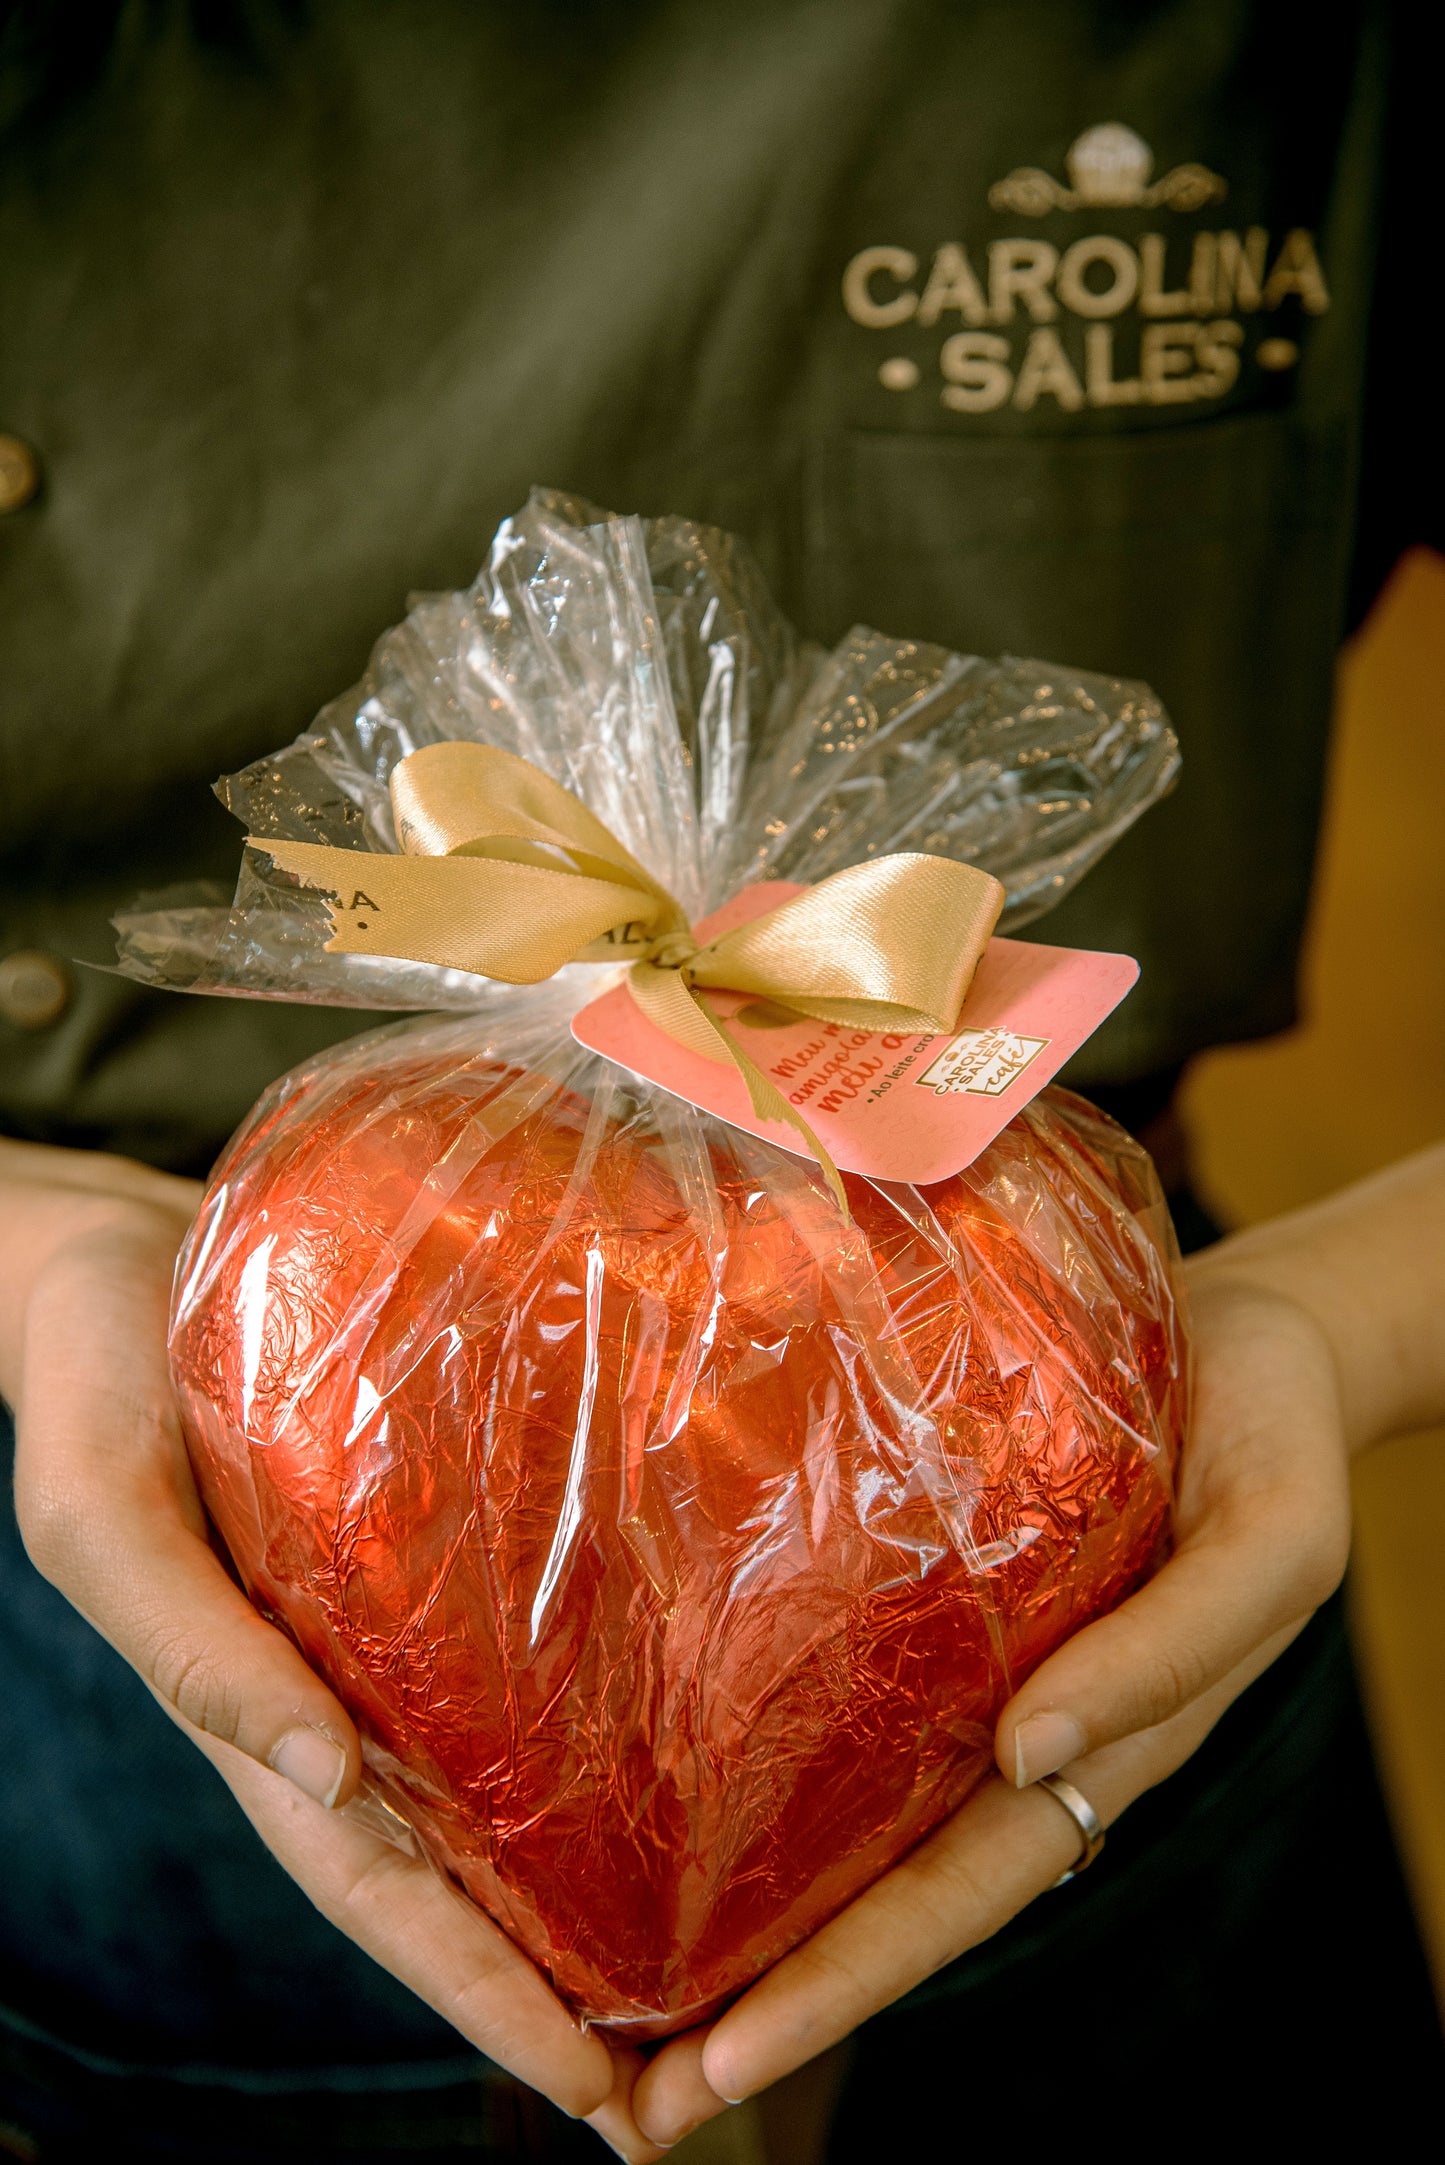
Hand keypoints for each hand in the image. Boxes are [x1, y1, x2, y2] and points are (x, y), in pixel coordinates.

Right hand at [0, 1139, 653, 2152]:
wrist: (113, 1257)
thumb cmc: (94, 1386)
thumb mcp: (106, 1519)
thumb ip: (193, 1646)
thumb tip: (321, 1782)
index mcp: (267, 1714)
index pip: (386, 1894)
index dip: (484, 2000)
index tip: (599, 2096)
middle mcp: (347, 1691)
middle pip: (466, 1867)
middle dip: (564, 1981)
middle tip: (694, 2085)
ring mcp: (395, 1621)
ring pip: (504, 1776)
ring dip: (593, 1875)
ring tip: (720, 1954)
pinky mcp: (440, 1533)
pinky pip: (519, 1648)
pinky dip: (589, 1719)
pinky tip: (683, 1739)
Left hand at [629, 1232, 1363, 2147]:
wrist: (1254, 1339)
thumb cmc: (1273, 1439)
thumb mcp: (1268, 1548)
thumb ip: (1168, 1654)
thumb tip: (1031, 1754)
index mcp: (1087, 1745)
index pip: (949, 1897)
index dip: (841, 1987)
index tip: (720, 2068)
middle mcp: (1002, 1731)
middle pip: (867, 1890)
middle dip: (753, 2002)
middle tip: (619, 2104)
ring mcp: (957, 1669)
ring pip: (835, 1807)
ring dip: (729, 1902)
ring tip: (595, 1985)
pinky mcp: (922, 1585)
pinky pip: (829, 1682)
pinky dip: (751, 1751)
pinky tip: (648, 1767)